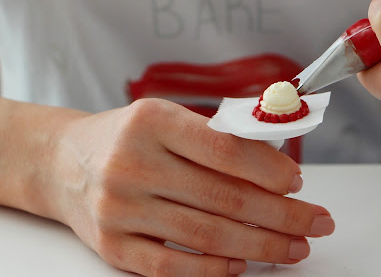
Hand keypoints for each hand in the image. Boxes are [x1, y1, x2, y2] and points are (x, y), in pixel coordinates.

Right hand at [49, 98, 333, 275]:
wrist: (64, 162)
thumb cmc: (127, 137)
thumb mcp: (166, 117)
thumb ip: (217, 136)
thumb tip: (278, 164)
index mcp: (152, 121)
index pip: (224, 149)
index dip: (269, 169)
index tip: (297, 182)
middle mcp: (132, 164)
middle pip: (223, 198)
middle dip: (281, 215)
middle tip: (316, 221)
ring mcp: (120, 209)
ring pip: (205, 235)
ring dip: (260, 245)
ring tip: (294, 246)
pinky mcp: (112, 246)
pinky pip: (171, 267)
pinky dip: (214, 269)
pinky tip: (243, 263)